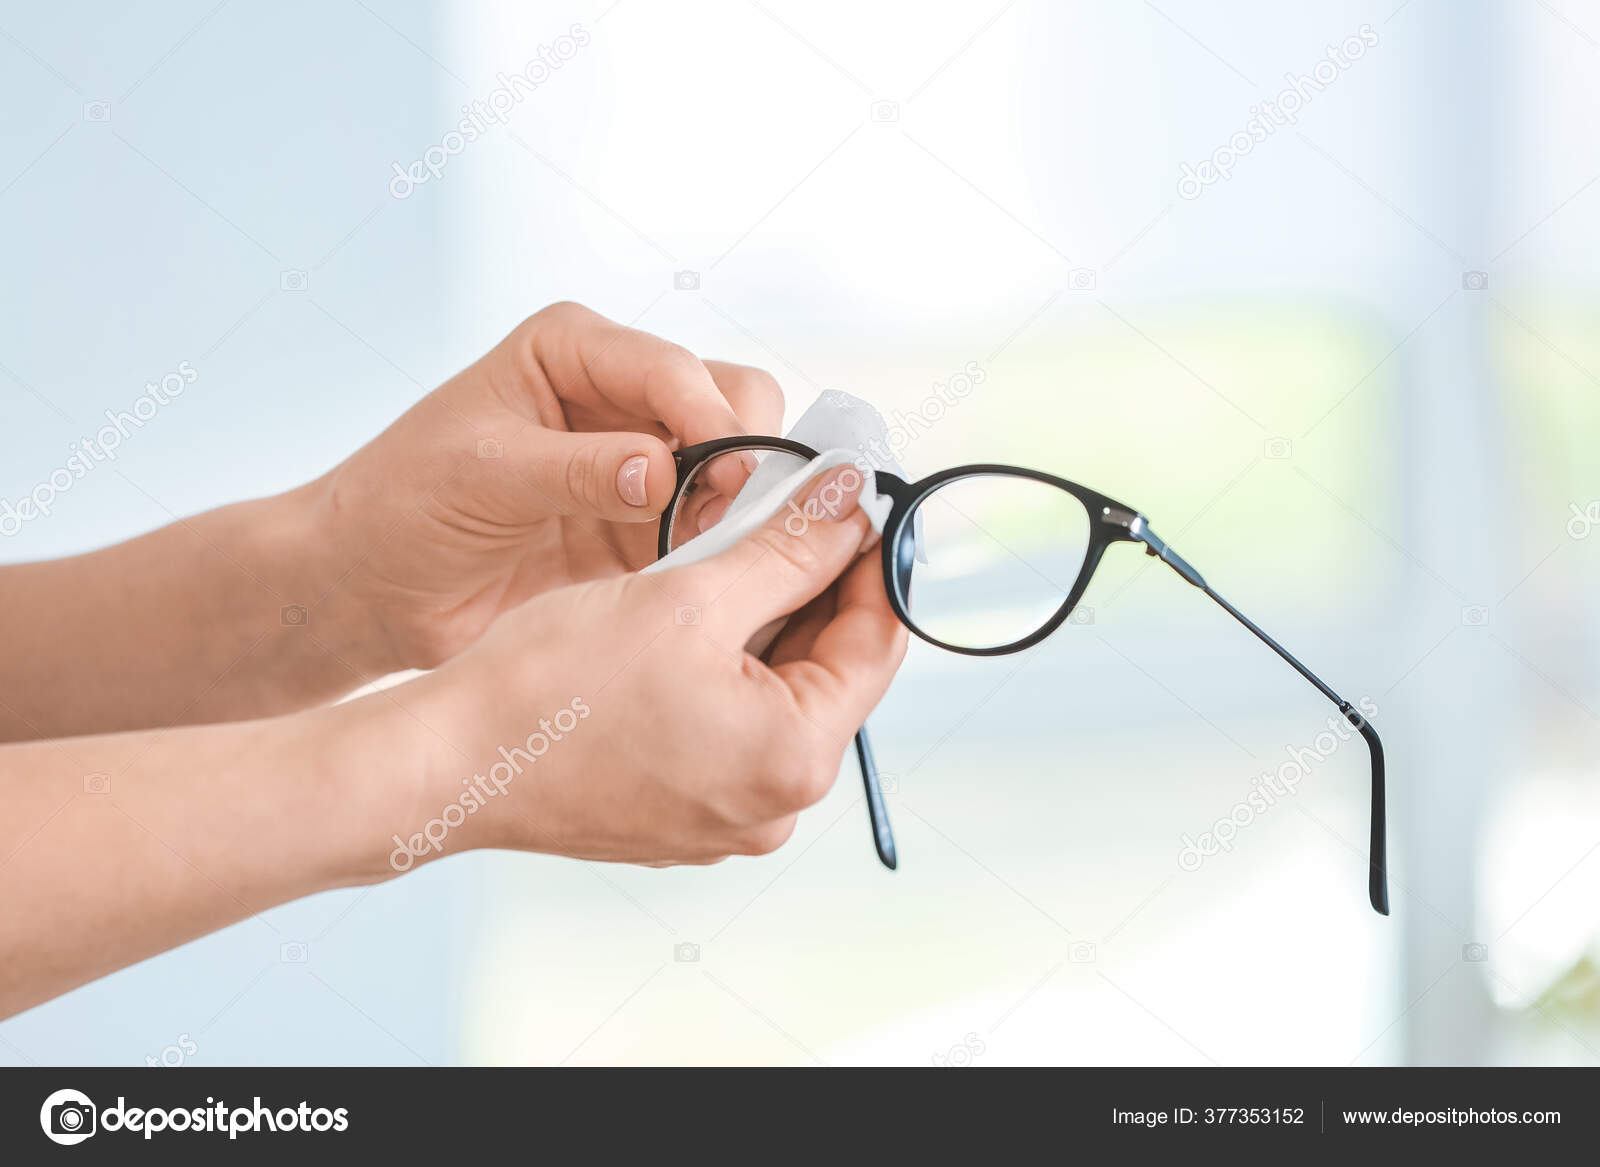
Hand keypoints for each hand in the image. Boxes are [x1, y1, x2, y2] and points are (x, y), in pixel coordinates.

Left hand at [309, 302, 784, 674]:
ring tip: (705, 547)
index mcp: (571, 349)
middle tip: (724, 513)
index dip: (709, 419)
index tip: (727, 474)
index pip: (671, 369)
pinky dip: (717, 544)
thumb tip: (665, 469)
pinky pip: (709, 525)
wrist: (369, 589)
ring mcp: (634, 460)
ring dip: (733, 503)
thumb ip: (580, 470)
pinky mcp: (641, 525)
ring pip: (732, 463)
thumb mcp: (485, 475)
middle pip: (726, 400)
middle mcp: (614, 394)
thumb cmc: (399, 507)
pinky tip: (697, 570)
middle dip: (738, 453)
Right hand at [369, 464, 905, 869]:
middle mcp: (774, 806)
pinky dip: (724, 670)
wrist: (451, 763)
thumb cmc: (551, 687)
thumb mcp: (688, 593)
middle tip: (788, 513)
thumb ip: (787, 547)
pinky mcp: (682, 814)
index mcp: (793, 759)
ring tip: (730, 552)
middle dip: (811, 587)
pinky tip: (690, 616)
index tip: (850, 504)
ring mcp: (726, 818)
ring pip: (776, 696)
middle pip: (828, 672)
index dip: (867, 562)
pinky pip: (731, 728)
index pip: (874, 643)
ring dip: (764, 623)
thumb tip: (848, 503)